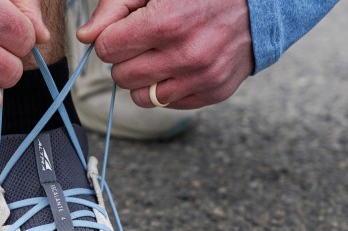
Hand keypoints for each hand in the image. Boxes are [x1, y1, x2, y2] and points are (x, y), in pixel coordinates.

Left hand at [76, 0, 253, 109]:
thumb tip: (85, 37)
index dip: (112, 37)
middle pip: (120, 76)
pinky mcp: (216, 92)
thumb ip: (114, 7)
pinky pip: (169, 104)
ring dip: (143, 78)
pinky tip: (181, 64)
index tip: (127, 27)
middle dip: (125, 58)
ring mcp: (202, 77)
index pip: (106, 50)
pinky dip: (168, 87)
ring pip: (141, 97)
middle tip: (143, 41)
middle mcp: (185, 55)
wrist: (261, 2)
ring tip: (160, 54)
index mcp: (166, 23)